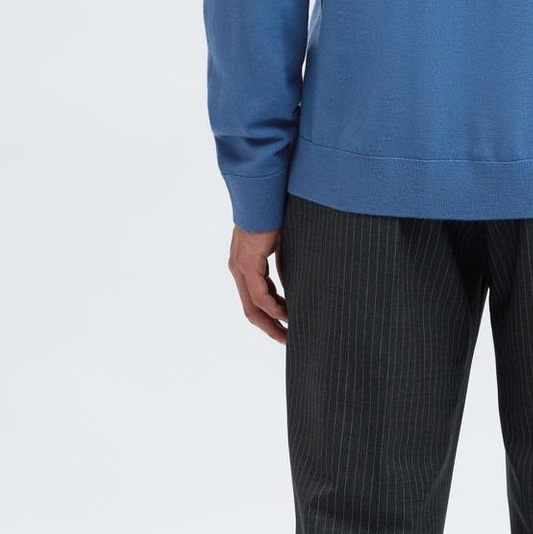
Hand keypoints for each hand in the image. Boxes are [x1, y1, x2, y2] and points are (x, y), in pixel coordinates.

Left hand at [229, 224, 286, 342]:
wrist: (265, 192)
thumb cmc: (275, 213)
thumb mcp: (281, 246)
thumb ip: (283, 267)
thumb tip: (294, 288)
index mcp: (246, 264)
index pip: (255, 299)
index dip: (270, 316)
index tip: (287, 327)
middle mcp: (238, 268)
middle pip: (251, 310)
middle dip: (269, 328)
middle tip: (287, 341)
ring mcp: (240, 266)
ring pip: (253, 307)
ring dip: (272, 322)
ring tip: (289, 333)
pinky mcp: (247, 262)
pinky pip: (260, 295)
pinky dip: (273, 308)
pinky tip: (287, 314)